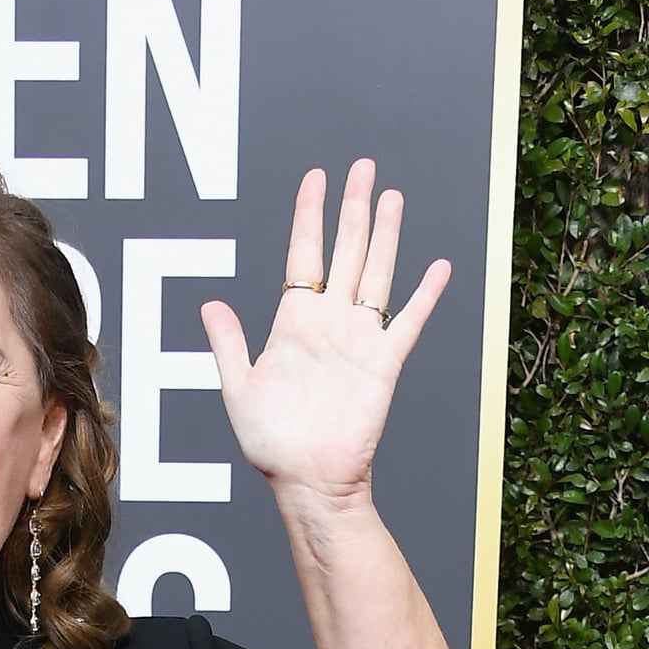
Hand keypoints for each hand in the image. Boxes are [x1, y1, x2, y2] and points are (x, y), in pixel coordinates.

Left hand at [201, 161, 448, 511]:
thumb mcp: (239, 390)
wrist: (307, 481)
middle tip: (362, 167)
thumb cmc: (272, 445)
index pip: (303, 255)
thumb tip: (210, 303)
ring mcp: (359, 340)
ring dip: (385, 235)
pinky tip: (438, 266)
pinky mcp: (383, 363)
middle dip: (353, 208)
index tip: (316, 178)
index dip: (309, 215)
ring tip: (392, 196)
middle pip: (344, 251)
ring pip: (376, 273)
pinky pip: (409, 321)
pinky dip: (426, 295)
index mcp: (293, 323)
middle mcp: (329, 323)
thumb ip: (228, 344)